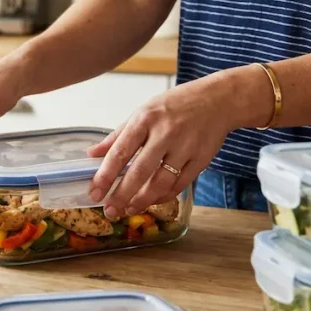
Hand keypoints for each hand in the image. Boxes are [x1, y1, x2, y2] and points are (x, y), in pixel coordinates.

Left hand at [85, 69, 264, 218]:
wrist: (218, 99)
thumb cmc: (175, 105)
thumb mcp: (143, 112)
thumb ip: (118, 135)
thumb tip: (92, 154)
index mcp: (145, 119)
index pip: (120, 152)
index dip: (105, 175)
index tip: (94, 192)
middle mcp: (165, 133)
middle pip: (139, 171)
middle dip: (122, 195)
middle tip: (110, 211)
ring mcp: (185, 147)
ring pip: (161, 182)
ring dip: (143, 200)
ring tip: (129, 209)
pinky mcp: (201, 159)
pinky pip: (180, 184)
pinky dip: (164, 196)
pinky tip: (152, 201)